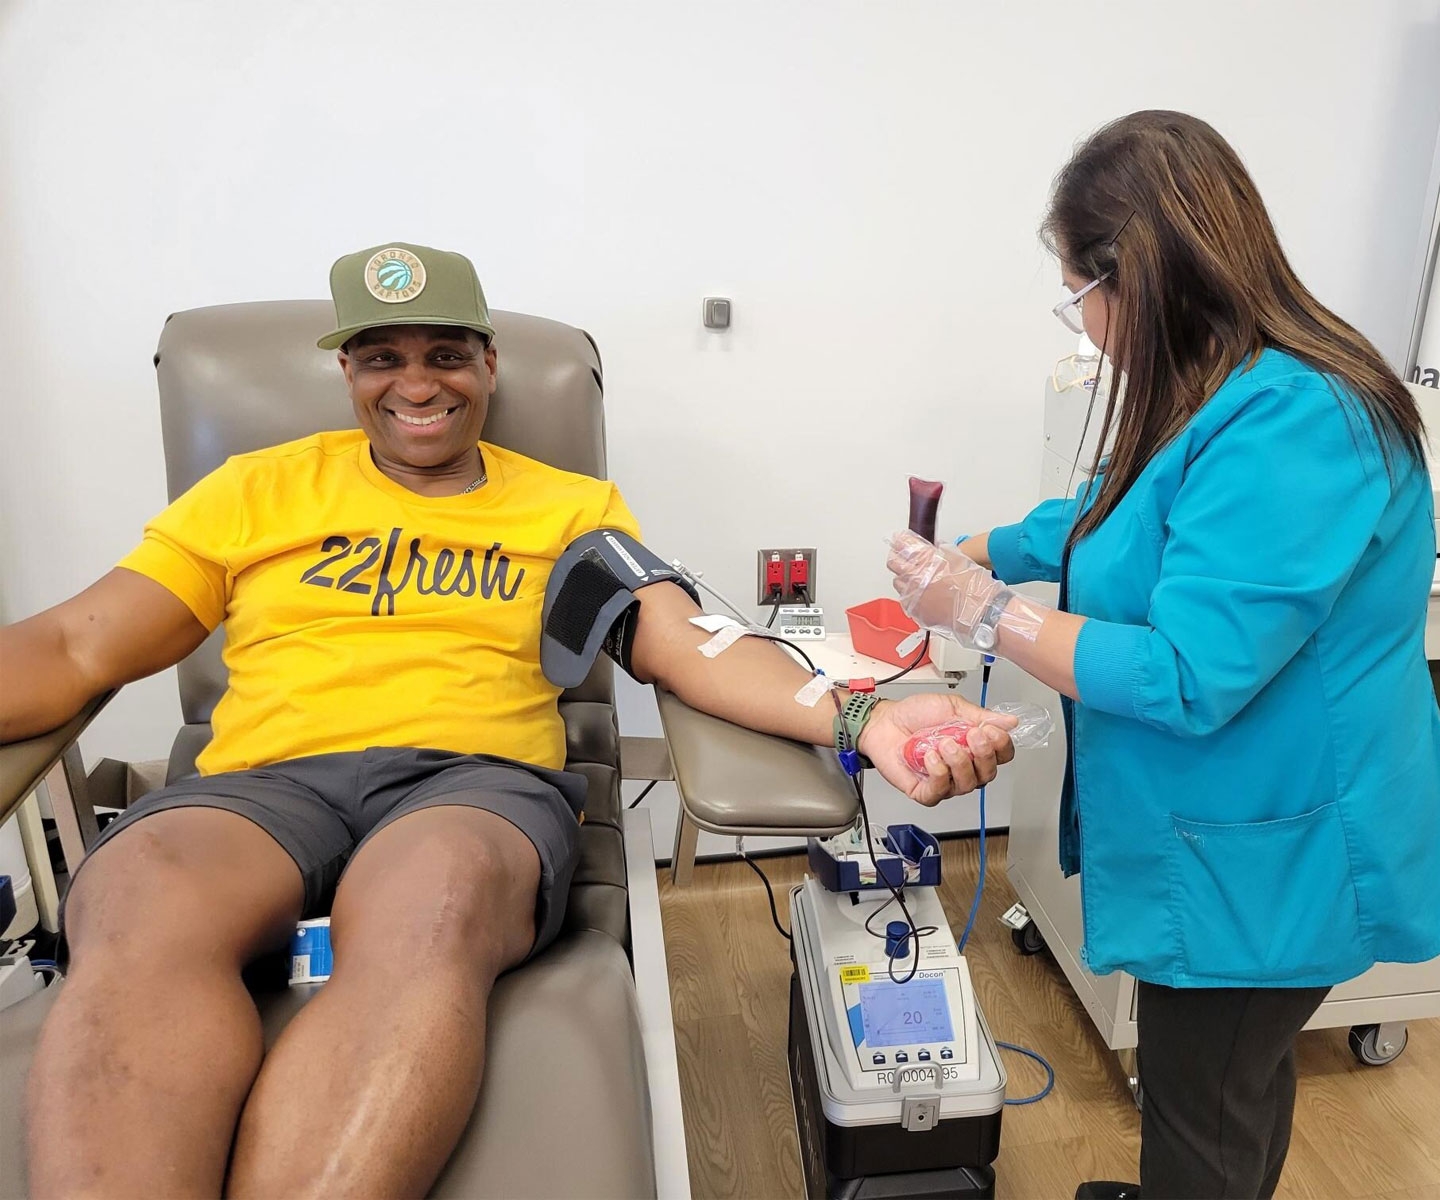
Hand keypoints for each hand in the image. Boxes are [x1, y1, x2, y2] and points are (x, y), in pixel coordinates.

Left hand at [857, 693, 1016, 806]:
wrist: (884, 721)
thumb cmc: (915, 714)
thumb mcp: (952, 706)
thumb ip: (980, 716)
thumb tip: (1009, 721)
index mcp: (974, 746)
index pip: (1002, 755)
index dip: (1002, 745)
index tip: (990, 730)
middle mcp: (964, 766)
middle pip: (989, 773)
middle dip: (983, 754)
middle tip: (971, 735)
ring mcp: (946, 781)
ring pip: (968, 784)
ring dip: (959, 762)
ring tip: (944, 743)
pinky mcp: (926, 791)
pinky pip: (941, 791)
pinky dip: (939, 773)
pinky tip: (930, 757)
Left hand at [885, 532, 1002, 644]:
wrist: (980, 613)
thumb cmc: (974, 588)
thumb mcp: (959, 559)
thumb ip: (943, 552)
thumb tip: (936, 549)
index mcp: (925, 560)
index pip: (903, 544)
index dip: (902, 541)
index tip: (901, 540)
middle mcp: (914, 577)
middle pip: (894, 562)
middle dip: (898, 557)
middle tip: (904, 557)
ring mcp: (912, 596)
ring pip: (898, 582)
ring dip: (904, 578)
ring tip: (916, 578)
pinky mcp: (915, 611)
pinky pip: (905, 600)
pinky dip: (911, 596)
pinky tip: (922, 595)